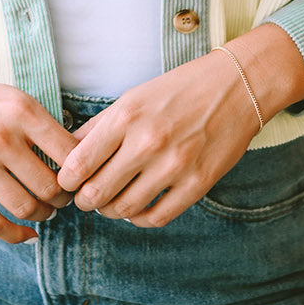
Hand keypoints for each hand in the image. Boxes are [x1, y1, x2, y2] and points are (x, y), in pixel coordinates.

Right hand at [0, 43, 77, 243]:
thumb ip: (42, 127)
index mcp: (22, 110)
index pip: (70, 154)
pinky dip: (17, 236)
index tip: (80, 178)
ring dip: (43, 216)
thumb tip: (80, 163)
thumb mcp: (12, 99)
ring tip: (45, 211)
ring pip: (26, 208)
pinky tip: (28, 235)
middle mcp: (1, 137)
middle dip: (64, 198)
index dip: (82, 172)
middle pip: (51, 186)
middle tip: (64, 198)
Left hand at [56, 26, 303, 227]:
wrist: (237, 85)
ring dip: (111, 210)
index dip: (66, 181)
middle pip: (97, 194)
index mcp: (126, 117)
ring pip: (124, 209)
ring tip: (112, 202)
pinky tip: (138, 208)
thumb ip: (99, 127)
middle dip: (85, 201)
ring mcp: (175, 165)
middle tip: (86, 198)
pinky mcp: (198, 183)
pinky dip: (140, 219)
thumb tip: (67, 154)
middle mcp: (148, 142)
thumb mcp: (133, 98)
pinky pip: (157, 217)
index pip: (78, 165)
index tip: (68, 182)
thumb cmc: (180, 89)